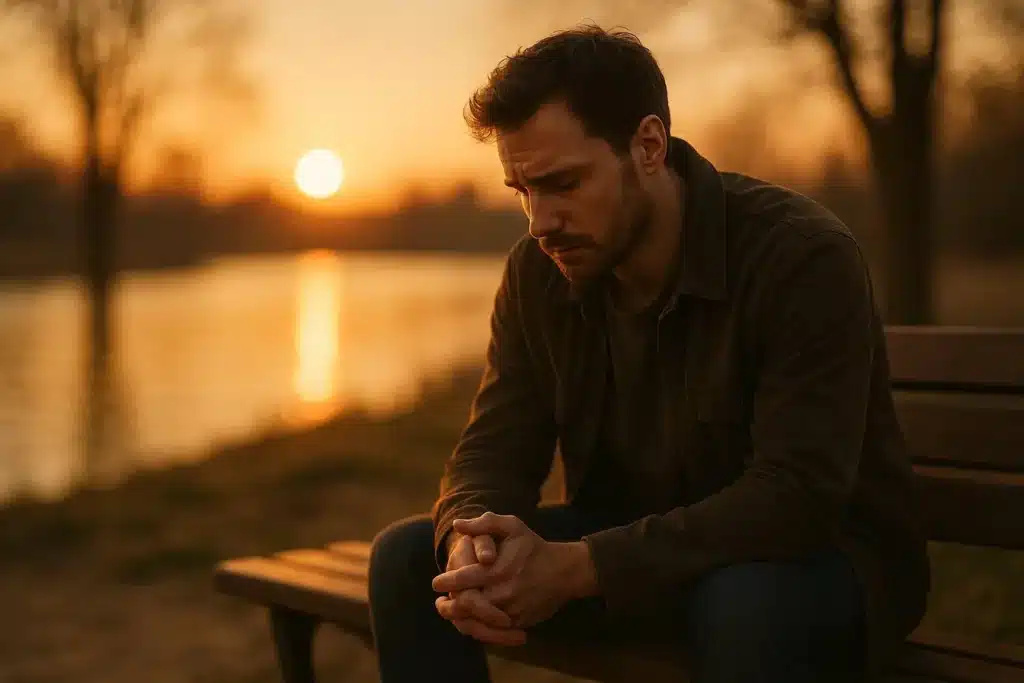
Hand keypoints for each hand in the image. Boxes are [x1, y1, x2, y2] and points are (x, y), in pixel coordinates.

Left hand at [433, 513, 596, 629]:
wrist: (565, 572)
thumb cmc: (533, 547)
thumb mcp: (512, 526)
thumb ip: (484, 523)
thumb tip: (458, 525)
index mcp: (498, 570)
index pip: (464, 579)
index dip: (447, 581)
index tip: (436, 582)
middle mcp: (503, 593)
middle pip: (467, 605)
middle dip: (449, 606)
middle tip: (440, 605)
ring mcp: (512, 611)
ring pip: (478, 622)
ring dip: (460, 620)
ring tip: (450, 615)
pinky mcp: (519, 623)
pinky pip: (494, 631)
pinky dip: (478, 628)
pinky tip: (469, 622)